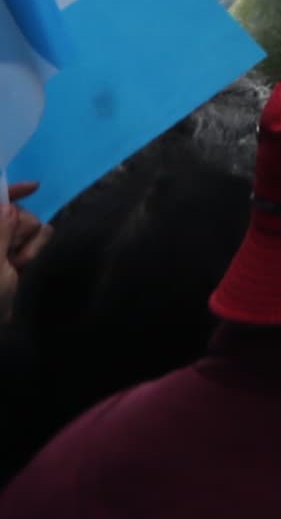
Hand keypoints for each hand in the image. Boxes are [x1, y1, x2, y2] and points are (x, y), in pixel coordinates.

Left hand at [0, 184, 38, 316]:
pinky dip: (37, 250)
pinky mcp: (18, 257)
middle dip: (22, 230)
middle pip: (17, 213)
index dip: (11, 192)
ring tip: (18, 268)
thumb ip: (0, 233)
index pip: (0, 203)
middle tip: (14, 256)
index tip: (34, 187)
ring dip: (30, 246)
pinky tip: (27, 266)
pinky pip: (40, 239)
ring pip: (32, 226)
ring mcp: (6, 247)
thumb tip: (8, 207)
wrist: (3, 332)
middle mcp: (0, 237)